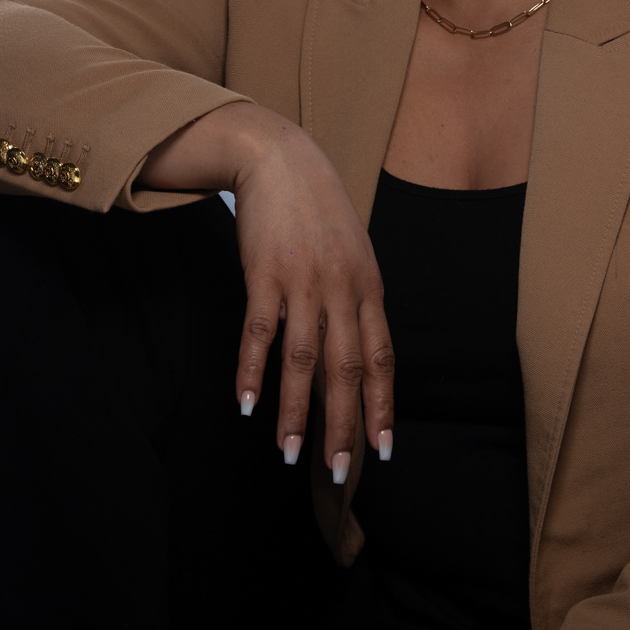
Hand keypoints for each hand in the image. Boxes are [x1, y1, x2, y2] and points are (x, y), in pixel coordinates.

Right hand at [141, 102, 393, 478]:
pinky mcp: (264, 272)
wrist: (282, 158)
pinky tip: (247, 403)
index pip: (381, 357)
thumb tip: (362, 355)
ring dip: (295, 410)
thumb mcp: (354, 252)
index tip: (381, 451)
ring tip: (289, 452)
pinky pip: (259, 331)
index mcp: (369, 286)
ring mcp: (302, 280)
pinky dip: (252, 370)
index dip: (382, 406)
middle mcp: (341, 287)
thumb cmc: (319, 211)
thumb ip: (359, 300)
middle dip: (342, 424)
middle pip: (346, 367)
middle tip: (334, 471)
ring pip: (302, 358)